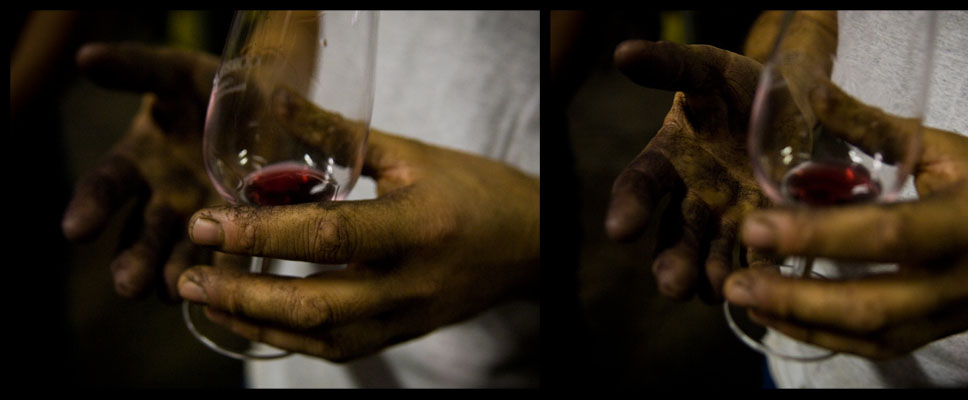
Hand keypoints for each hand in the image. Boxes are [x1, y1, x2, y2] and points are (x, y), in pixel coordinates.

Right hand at [61, 43, 219, 299]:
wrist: (269, 100)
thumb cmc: (212, 87)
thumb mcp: (177, 71)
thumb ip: (137, 69)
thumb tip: (86, 57)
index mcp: (138, 161)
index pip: (105, 188)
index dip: (90, 207)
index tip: (75, 230)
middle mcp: (164, 198)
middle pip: (143, 234)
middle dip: (135, 259)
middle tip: (129, 285)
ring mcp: (204, 217)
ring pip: (183, 254)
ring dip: (176, 275)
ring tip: (172, 291)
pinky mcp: (243, 228)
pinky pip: (235, 255)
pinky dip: (230, 274)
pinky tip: (229, 289)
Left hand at [177, 126, 539, 361]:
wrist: (529, 245)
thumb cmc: (475, 191)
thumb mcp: (413, 154)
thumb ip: (340, 136)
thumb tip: (274, 105)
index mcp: (419, 225)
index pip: (328, 236)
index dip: (261, 233)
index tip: (208, 222)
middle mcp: (411, 281)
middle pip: (315, 304)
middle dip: (242, 293)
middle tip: (189, 272)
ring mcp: (407, 316)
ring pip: (319, 337)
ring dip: (254, 322)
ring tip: (205, 297)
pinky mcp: (401, 334)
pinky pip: (336, 349)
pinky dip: (286, 337)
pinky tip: (251, 317)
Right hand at [604, 39, 773, 302]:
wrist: (793, 98)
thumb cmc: (739, 84)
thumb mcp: (707, 68)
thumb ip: (670, 65)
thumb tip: (622, 53)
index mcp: (669, 159)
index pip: (640, 187)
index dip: (629, 207)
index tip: (619, 231)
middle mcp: (693, 196)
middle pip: (674, 234)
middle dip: (671, 260)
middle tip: (671, 284)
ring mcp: (730, 216)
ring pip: (712, 253)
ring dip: (710, 275)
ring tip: (712, 290)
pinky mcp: (768, 227)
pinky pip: (761, 256)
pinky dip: (761, 274)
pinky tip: (763, 287)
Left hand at [725, 79, 967, 357]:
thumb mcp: (948, 147)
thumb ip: (875, 129)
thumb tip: (810, 97)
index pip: (886, 234)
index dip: (817, 235)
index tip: (759, 224)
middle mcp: (959, 280)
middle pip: (869, 305)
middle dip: (795, 297)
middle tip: (738, 280)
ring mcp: (950, 316)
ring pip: (868, 337)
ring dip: (800, 323)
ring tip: (745, 299)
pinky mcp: (939, 334)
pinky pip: (876, 348)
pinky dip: (822, 337)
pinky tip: (781, 318)